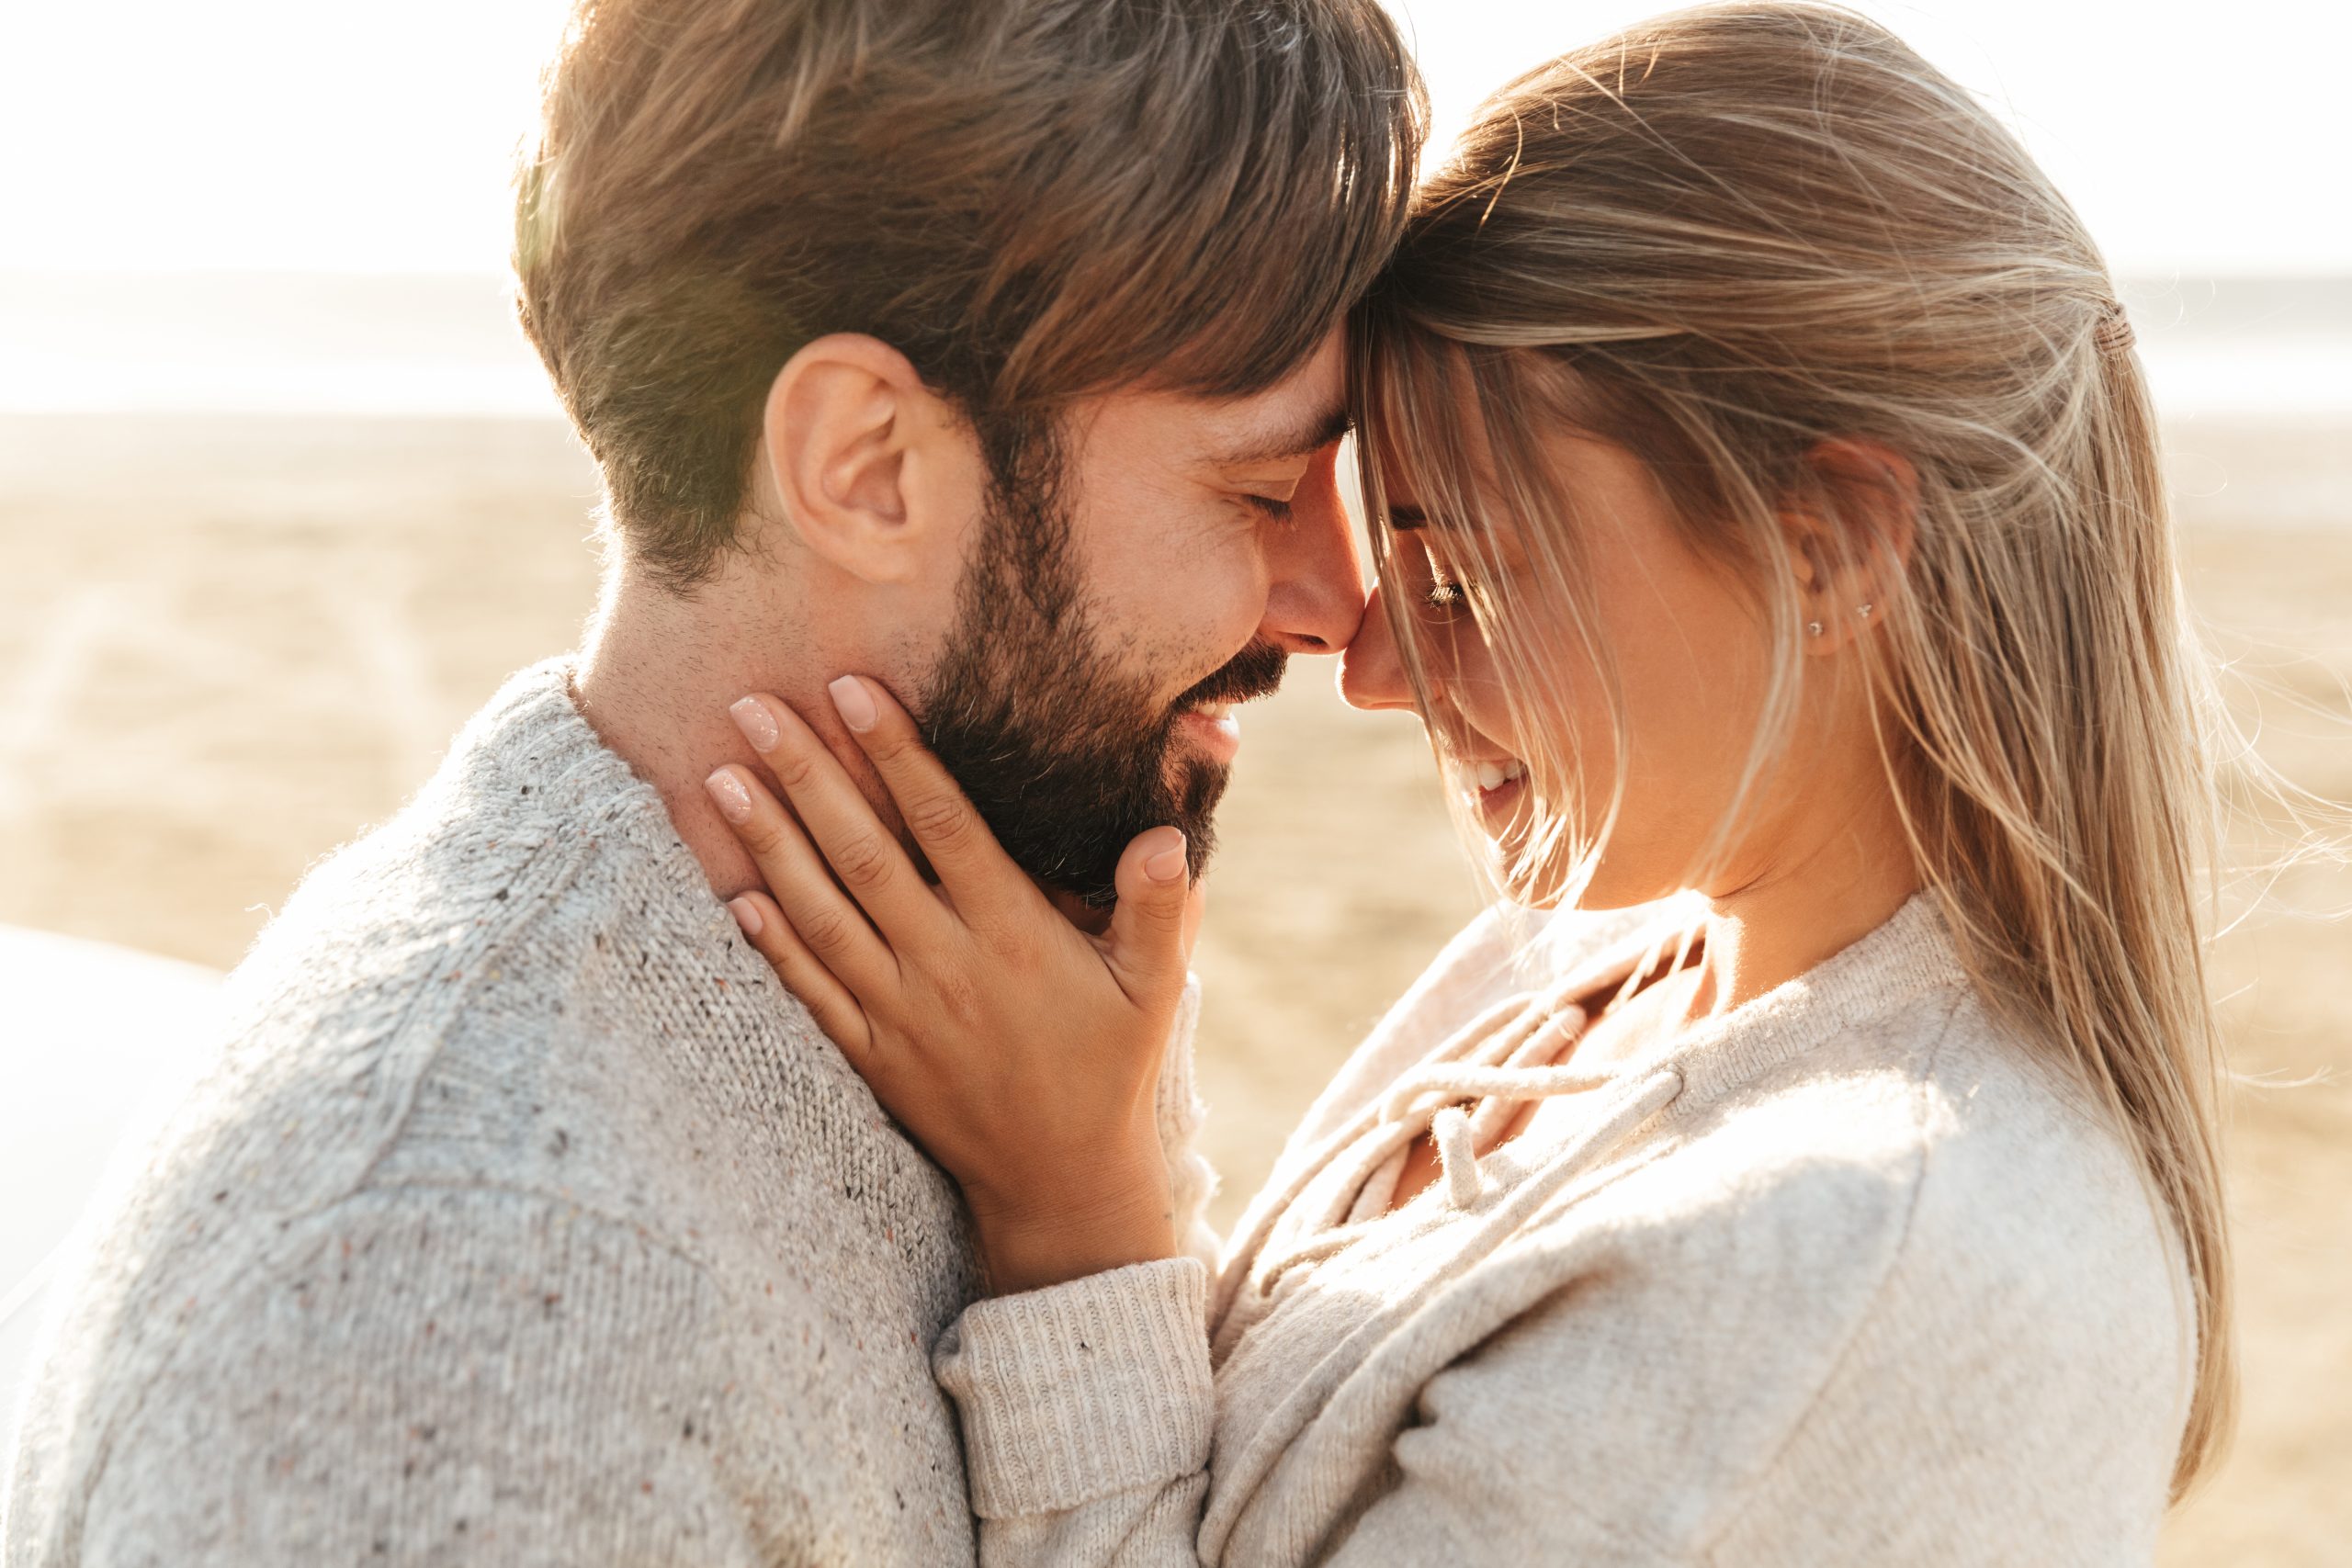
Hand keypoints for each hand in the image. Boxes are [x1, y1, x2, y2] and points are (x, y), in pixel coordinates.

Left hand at [706, 676, 1206, 1294]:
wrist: (1062, 1183)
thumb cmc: (1113, 1065)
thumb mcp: (1156, 986)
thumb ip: (1160, 906)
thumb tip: (1164, 836)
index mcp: (1012, 934)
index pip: (942, 824)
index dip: (896, 754)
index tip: (850, 689)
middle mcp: (945, 965)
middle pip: (862, 854)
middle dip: (805, 775)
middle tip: (752, 706)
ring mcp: (900, 1013)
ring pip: (821, 913)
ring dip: (768, 843)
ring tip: (721, 777)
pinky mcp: (872, 1056)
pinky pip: (810, 991)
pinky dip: (770, 943)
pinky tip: (733, 893)